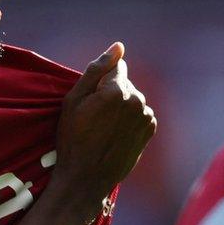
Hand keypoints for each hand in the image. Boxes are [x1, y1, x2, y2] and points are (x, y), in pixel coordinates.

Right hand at [55, 42, 156, 209]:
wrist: (86, 178)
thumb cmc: (73, 138)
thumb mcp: (74, 100)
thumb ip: (97, 69)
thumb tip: (119, 46)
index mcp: (118, 90)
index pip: (116, 69)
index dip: (101, 83)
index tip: (91, 101)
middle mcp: (137, 100)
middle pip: (125, 84)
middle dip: (112, 94)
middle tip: (94, 118)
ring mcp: (146, 116)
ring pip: (133, 99)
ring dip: (122, 107)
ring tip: (104, 128)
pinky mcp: (150, 130)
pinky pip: (140, 114)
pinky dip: (130, 120)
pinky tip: (115, 134)